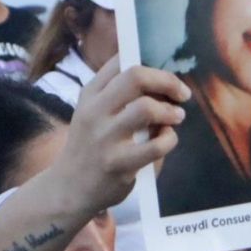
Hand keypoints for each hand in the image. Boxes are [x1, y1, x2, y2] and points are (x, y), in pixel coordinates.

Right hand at [53, 57, 188, 215]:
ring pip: (146, 108)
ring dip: (170, 111)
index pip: (121, 62)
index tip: (165, 78)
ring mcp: (104, 138)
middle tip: (182, 93)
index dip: (151, 64)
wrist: (68, 188)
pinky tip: (166, 139)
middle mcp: (94, 111)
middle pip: (135, 77)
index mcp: (90, 94)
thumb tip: (160, 76)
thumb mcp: (93, 112)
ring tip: (176, 117)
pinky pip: (156, 145)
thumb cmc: (90, 145)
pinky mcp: (118, 164)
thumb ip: (117, 93)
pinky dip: (169, 139)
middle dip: (167, 81)